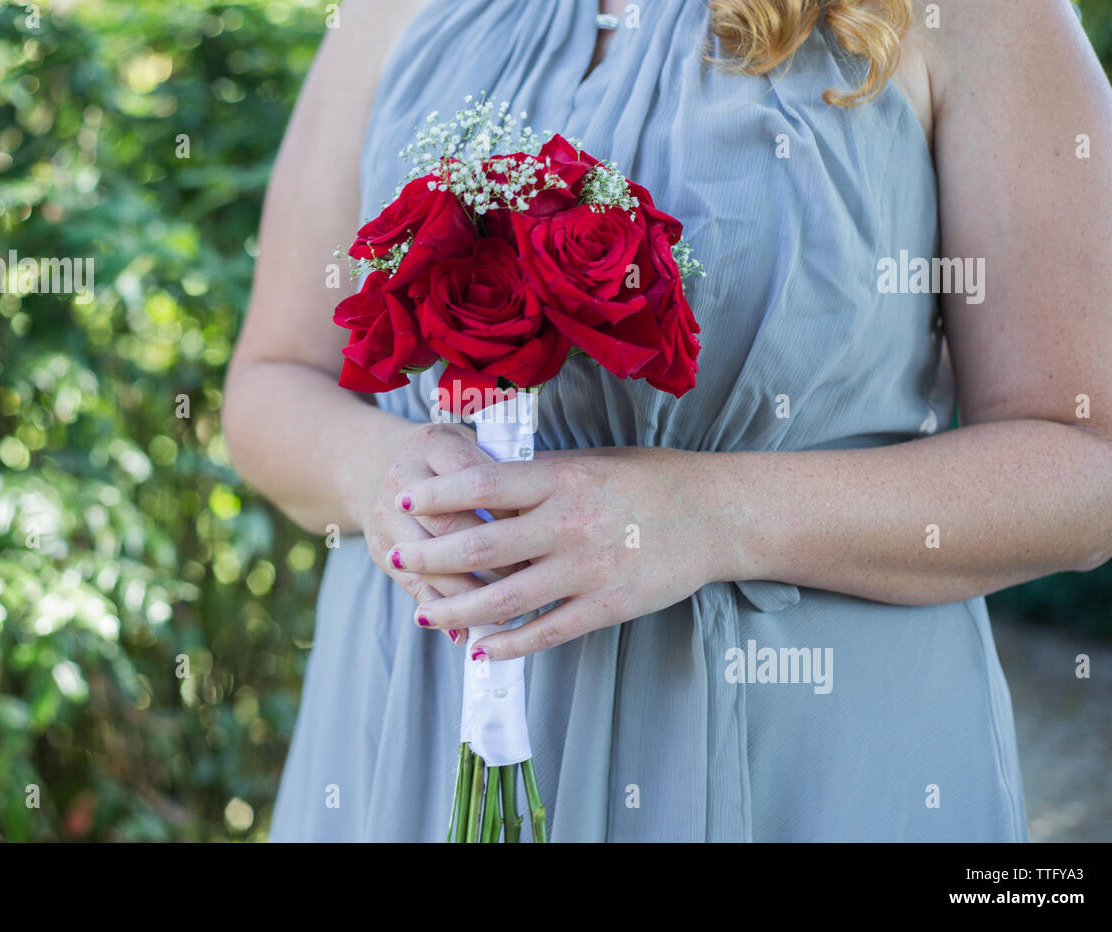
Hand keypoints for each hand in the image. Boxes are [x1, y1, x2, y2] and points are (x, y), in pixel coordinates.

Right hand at [358, 420, 523, 643]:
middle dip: (493, 554)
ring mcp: (385, 515)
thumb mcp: (469, 444)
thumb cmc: (444, 458)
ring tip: (508, 608)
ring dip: (470, 591)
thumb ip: (502, 466)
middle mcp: (402, 476)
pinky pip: (414, 586)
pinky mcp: (379, 549)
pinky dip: (445, 610)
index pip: (476, 479)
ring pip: (429, 563)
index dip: (509, 507)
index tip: (542, 528)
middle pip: (450, 524)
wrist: (372, 463)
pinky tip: (471, 628)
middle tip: (532, 573)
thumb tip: (551, 499)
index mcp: (433, 444)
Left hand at [387, 447, 731, 659]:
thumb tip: (478, 485)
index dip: (437, 495)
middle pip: (480, 545)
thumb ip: (536, 477)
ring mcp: (588, 569)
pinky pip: (547, 632)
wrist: (715, 514)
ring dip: (457, 609)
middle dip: (429, 557)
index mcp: (560, 479)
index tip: (405, 502)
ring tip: (424, 616)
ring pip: (505, 598)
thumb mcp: (588, 462)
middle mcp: (568, 524)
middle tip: (395, 562)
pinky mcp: (608, 606)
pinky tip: (481, 648)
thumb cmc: (649, 479)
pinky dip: (509, 644)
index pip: (481, 484)